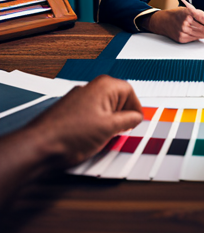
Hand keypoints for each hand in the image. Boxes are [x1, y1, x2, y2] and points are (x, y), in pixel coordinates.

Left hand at [28, 75, 142, 167]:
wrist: (39, 146)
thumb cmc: (69, 135)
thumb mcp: (110, 129)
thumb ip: (129, 120)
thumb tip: (136, 117)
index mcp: (104, 86)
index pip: (130, 92)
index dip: (135, 109)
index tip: (135, 122)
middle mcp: (91, 87)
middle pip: (117, 99)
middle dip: (121, 116)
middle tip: (120, 131)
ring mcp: (79, 98)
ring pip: (104, 108)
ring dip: (108, 122)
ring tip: (103, 137)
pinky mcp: (70, 109)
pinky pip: (91, 114)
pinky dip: (95, 125)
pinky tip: (90, 138)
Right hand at [147, 7, 203, 42]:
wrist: (163, 21)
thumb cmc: (177, 15)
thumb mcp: (188, 9)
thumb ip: (201, 14)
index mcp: (188, 13)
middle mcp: (185, 22)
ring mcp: (183, 31)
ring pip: (201, 35)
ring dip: (202, 32)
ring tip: (199, 28)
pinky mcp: (181, 38)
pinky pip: (195, 39)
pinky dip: (196, 35)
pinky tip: (192, 31)